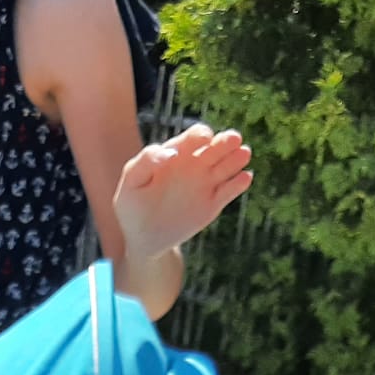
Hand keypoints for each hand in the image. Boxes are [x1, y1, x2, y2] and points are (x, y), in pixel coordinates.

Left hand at [114, 123, 252, 265]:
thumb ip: (145, 161)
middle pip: (217, 146)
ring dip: (237, 158)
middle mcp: (196, 164)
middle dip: (226, 141)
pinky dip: (239, 184)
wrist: (142, 240)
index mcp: (177, 153)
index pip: (195, 136)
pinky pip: (230, 190)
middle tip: (233, 141)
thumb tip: (170, 153)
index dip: (201, 134)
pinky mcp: (214, 204)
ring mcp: (206, 183)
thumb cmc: (132, 207)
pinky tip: (244, 178)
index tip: (203, 140)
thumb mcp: (131, 183)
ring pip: (228, 165)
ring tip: (243, 154)